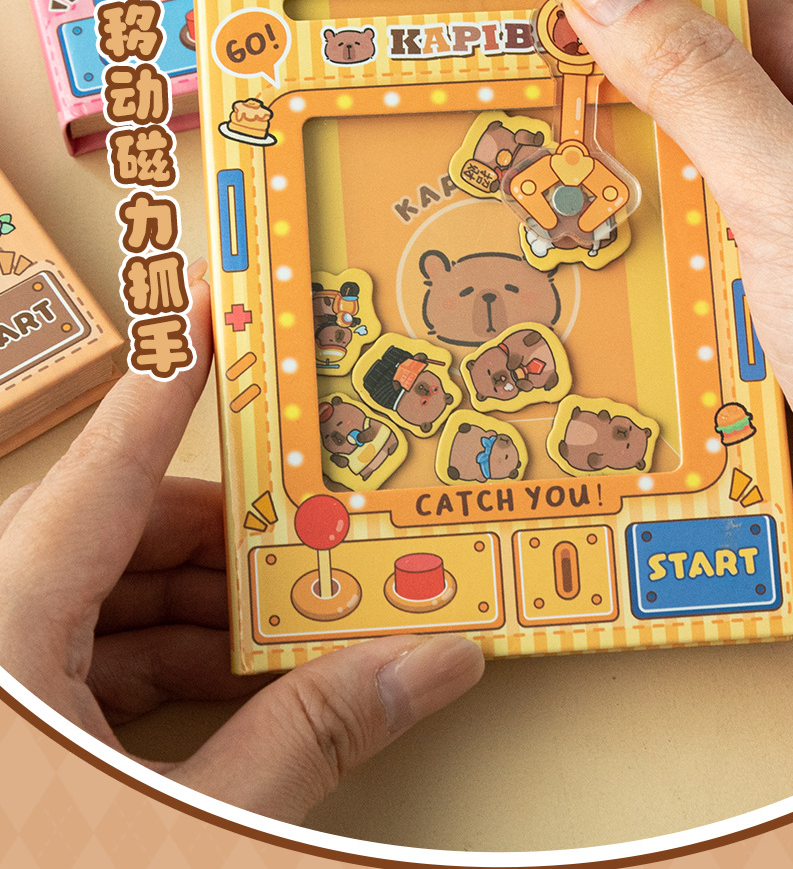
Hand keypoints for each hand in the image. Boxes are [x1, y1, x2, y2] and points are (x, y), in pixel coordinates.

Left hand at [0, 273, 483, 819]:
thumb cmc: (44, 866)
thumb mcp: (186, 827)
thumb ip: (311, 737)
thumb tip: (434, 661)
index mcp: (8, 623)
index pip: (113, 460)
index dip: (175, 370)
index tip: (219, 294)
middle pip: (123, 535)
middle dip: (234, 538)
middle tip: (327, 524)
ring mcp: (0, 678)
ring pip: (108, 602)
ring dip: (209, 613)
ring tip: (307, 624)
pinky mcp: (8, 727)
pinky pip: (88, 662)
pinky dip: (167, 670)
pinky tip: (246, 696)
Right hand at [557, 0, 792, 697]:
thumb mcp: (792, 186)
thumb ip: (692, 79)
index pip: (755, 23)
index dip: (659, 3)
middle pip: (716, 121)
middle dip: (625, 120)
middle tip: (513, 100)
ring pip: (696, 216)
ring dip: (626, 218)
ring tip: (520, 197)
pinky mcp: (789, 350)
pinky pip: (699, 298)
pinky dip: (647, 296)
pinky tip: (580, 294)